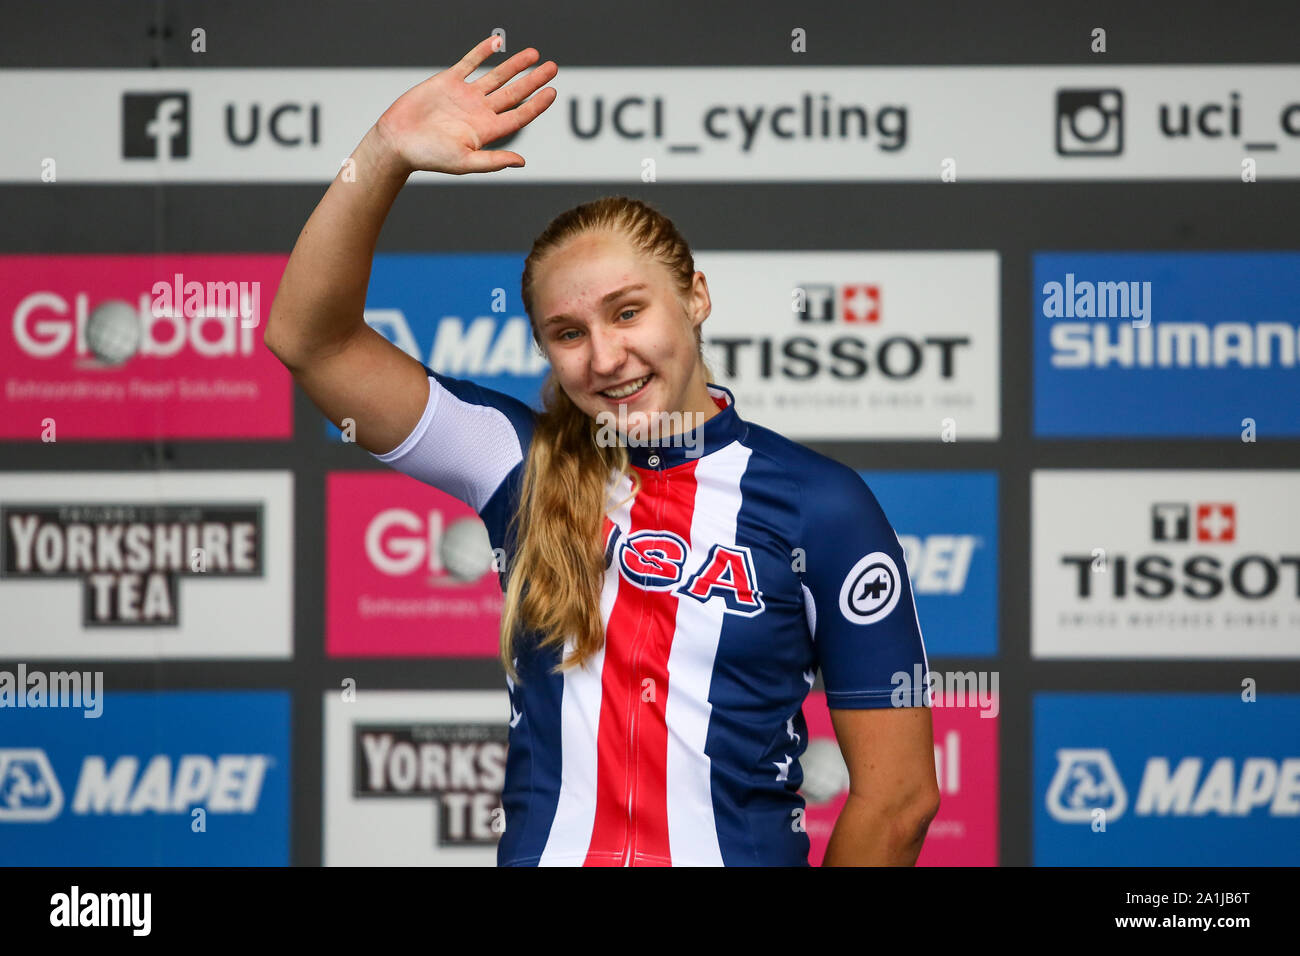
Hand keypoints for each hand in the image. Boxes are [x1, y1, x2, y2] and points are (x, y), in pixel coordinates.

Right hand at [373, 35, 557, 175]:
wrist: (397, 140)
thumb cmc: (429, 156)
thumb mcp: (465, 162)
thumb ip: (493, 161)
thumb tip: (522, 162)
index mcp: (487, 131)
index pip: (519, 115)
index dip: (537, 104)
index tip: (553, 92)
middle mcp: (480, 112)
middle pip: (514, 93)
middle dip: (534, 79)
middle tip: (553, 68)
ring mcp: (465, 95)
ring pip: (496, 76)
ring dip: (515, 65)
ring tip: (534, 54)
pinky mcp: (448, 81)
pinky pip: (470, 63)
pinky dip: (483, 52)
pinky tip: (498, 43)